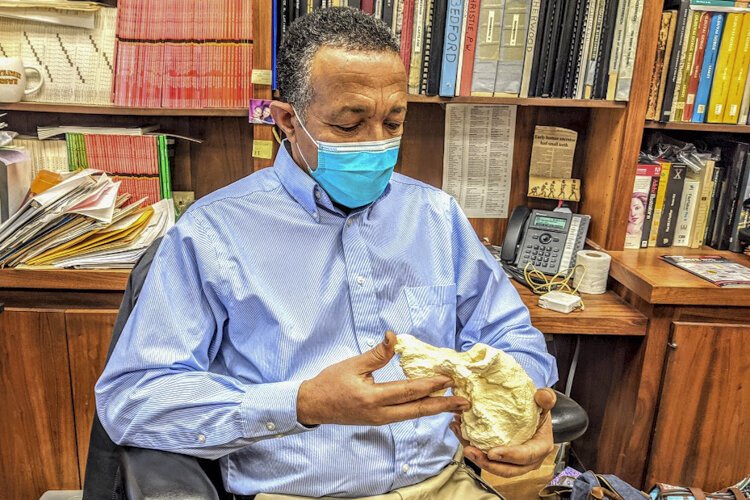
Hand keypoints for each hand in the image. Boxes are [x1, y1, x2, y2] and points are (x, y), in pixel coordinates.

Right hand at [297, 331, 470, 425]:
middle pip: (417, 410)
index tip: (448, 380)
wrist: (313, 406)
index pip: (408, 391)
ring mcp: (380, 420)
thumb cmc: (330, 383)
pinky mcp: (379, 420)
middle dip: (443, 406)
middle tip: (465, 403)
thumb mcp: (352, 365)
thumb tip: (393, 337)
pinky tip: (432, 403)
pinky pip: (405, 415)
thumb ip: (376, 354)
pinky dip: (421, 409)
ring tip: (455, 404)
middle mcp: (380, 414)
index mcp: (372, 399)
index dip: (430, 385)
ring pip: (413, 415)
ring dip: (435, 408)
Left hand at [450, 388, 555, 477]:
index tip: (492, 453)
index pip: (525, 456)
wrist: (534, 414)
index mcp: (540, 447)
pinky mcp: (500, 457)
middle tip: (469, 451)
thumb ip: (545, 399)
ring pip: (494, 466)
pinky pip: (486, 457)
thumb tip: (544, 396)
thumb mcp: (543, 402)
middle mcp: (528, 459)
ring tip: (462, 443)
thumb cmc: (539, 409)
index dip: (509, 456)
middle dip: (487, 464)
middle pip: (507, 469)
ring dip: (476, 458)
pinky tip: (461, 434)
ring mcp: (513, 461)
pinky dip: (472, 448)